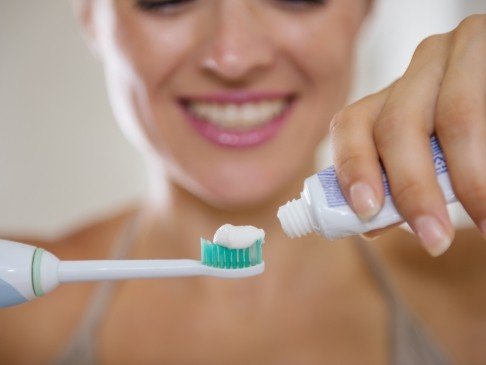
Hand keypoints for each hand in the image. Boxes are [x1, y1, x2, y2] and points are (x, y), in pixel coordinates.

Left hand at [329, 15, 485, 255]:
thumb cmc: (467, 141)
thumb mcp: (433, 156)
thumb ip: (401, 183)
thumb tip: (370, 224)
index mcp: (392, 95)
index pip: (352, 124)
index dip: (353, 167)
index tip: (367, 212)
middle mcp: (419, 67)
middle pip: (397, 125)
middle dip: (413, 189)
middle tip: (434, 238)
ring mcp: (459, 51)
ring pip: (454, 115)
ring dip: (470, 178)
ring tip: (485, 220)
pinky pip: (485, 105)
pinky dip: (485, 159)